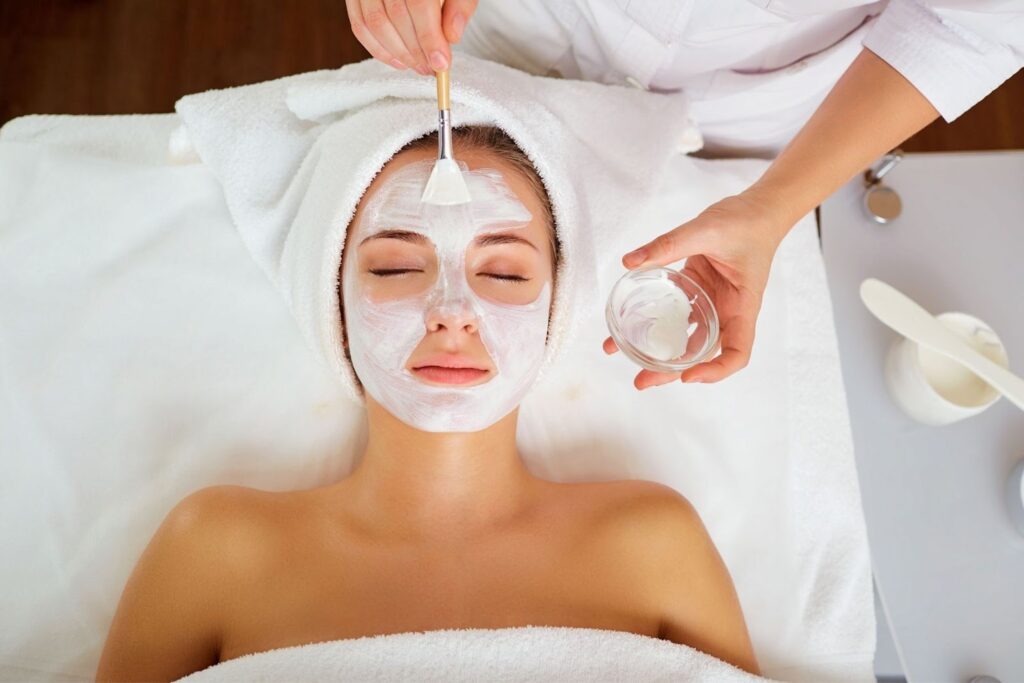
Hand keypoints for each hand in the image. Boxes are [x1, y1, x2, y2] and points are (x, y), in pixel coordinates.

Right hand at [345, 0, 478, 74]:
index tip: (441, 63)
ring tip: (419, 66)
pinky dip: (378, 49)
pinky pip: (359, 24)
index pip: (419, 3)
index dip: (429, 37)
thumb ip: (460, 5)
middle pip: (396, 15)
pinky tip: (399, 61)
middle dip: (416, 50)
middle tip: (432, 68)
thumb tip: (452, 37)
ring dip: (398, 53)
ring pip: (375, 23)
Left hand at [603, 190, 793, 389]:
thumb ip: (669, 244)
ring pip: (686, 338)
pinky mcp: (697, 292)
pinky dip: (655, 322)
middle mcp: (727, 311)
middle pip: (703, 353)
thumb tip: (631, 261)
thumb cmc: (747, 222)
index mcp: (742, 305)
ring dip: (658, 351)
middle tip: (641, 381)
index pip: (738, 352)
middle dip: (672, 371)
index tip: (688, 375)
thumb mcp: (707, 229)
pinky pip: (676, 314)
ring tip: (625, 357)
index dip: (715, 371)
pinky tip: (629, 324)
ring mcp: (711, 304)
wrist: (757, 209)